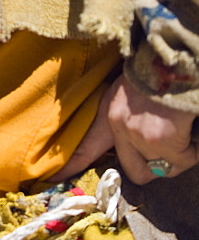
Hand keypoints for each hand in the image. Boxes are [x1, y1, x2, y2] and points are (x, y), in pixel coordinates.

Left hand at [48, 73, 198, 184]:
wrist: (170, 60)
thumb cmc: (154, 72)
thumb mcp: (126, 92)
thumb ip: (123, 118)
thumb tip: (140, 142)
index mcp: (110, 114)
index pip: (85, 147)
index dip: (71, 166)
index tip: (54, 179)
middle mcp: (121, 128)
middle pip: (137, 172)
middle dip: (155, 167)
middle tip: (169, 149)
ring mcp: (140, 136)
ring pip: (164, 168)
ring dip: (177, 157)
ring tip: (182, 133)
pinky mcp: (162, 140)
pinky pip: (183, 159)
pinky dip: (191, 151)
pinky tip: (190, 131)